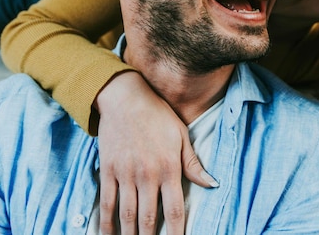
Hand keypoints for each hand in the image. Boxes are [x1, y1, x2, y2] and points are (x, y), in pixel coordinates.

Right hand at [94, 71, 216, 234]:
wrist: (125, 98)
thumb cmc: (158, 115)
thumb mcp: (181, 136)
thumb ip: (194, 164)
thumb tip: (212, 184)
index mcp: (169, 168)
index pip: (175, 209)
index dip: (177, 232)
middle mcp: (147, 175)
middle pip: (149, 218)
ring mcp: (125, 174)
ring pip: (127, 215)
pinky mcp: (108, 170)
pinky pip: (106, 202)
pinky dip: (106, 222)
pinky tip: (107, 234)